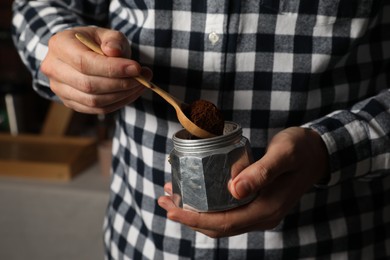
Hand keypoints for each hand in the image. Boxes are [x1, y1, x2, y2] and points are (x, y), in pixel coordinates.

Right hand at [41, 27, 151, 113]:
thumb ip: (113, 40)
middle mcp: (53, 69)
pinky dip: (118, 103)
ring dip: (122, 95)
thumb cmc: (96, 42)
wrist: (82, 54)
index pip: (84, 62)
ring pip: (94, 101)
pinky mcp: (70, 103)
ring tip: (141, 84)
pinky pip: (97, 110)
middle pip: (88, 84)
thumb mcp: (107, 34)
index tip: (137, 68)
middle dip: (121, 84)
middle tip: (143, 77)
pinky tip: (131, 93)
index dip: (112, 68)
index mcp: (59, 45)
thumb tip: (114, 52)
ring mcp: (60, 89)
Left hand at [158, 127, 328, 237]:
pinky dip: (206, 205)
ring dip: (194, 212)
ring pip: (220, 220)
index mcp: (267, 210)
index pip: (223, 223)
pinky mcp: (256, 203)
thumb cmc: (301, 150)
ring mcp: (258, 211)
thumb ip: (261, 172)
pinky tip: (194, 192)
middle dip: (188, 217)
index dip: (194, 219)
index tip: (171, 210)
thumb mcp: (283, 155)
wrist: (318, 153)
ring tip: (171, 197)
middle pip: (217, 226)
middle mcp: (261, 216)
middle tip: (164, 201)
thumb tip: (233, 190)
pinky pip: (226, 211)